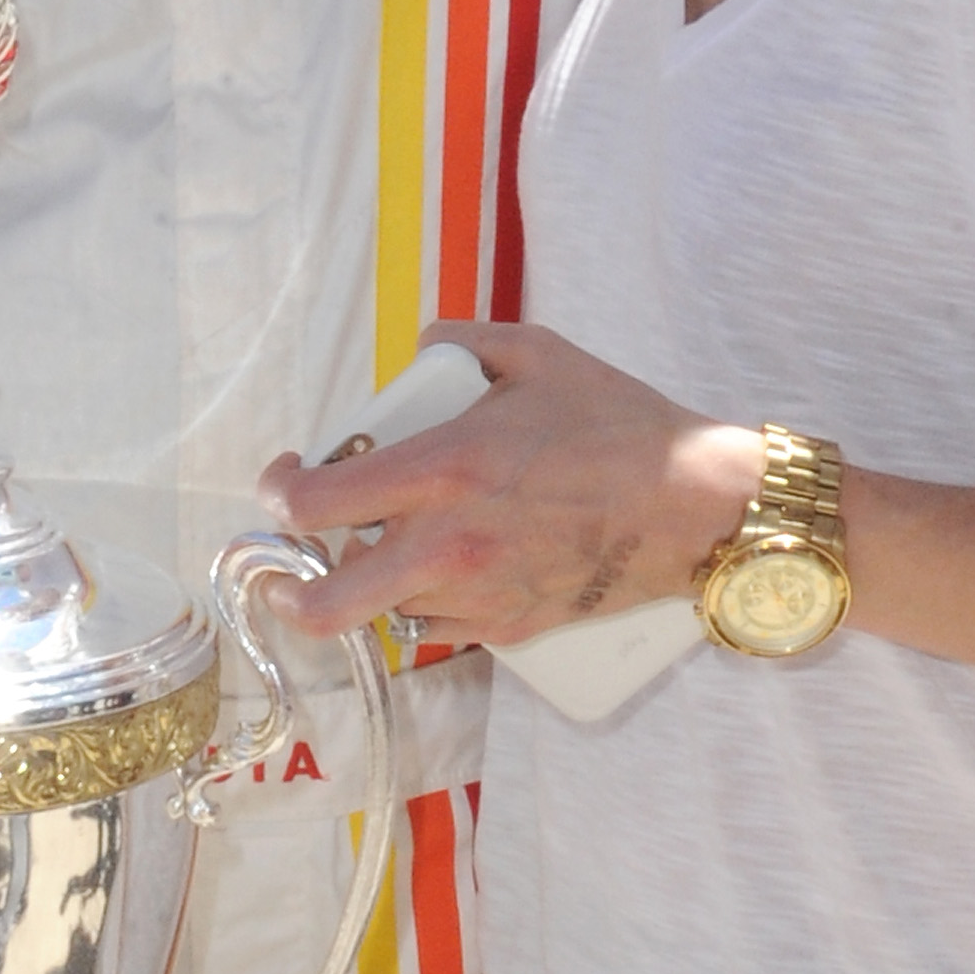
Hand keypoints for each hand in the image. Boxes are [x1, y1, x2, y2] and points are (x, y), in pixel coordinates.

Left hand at [257, 318, 756, 647]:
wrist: (696, 506)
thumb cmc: (621, 427)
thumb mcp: (539, 355)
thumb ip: (464, 343)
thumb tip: (424, 349)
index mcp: (442, 472)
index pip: (316, 505)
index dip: (279, 494)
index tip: (285, 478)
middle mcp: (447, 546)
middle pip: (325, 604)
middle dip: (286, 589)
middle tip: (285, 567)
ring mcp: (477, 597)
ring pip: (382, 615)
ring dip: (372, 585)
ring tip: (392, 548)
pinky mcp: (510, 630)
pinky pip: (439, 629)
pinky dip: (428, 604)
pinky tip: (449, 570)